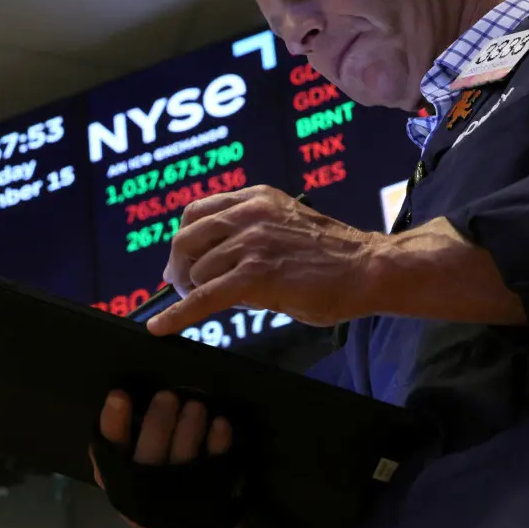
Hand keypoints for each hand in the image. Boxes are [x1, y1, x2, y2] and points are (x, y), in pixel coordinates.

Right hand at [90, 390, 297, 527]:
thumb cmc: (172, 523)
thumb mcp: (138, 501)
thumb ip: (125, 466)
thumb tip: (130, 405)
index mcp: (124, 495)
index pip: (108, 456)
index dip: (113, 425)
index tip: (120, 396)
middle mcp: (146, 502)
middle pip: (147, 456)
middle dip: (159, 420)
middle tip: (170, 395)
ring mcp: (180, 508)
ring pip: (182, 460)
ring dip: (191, 426)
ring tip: (198, 404)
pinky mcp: (213, 510)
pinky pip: (216, 470)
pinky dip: (219, 445)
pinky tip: (222, 425)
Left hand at [148, 185, 383, 335]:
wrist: (368, 269)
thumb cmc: (330, 256)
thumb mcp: (283, 225)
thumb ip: (245, 234)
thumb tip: (196, 267)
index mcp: (254, 198)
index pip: (195, 213)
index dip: (184, 241)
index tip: (181, 262)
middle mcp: (248, 215)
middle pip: (185, 241)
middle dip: (179, 269)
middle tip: (182, 289)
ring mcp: (251, 244)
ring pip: (197, 273)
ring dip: (202, 293)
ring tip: (228, 302)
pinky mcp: (254, 277)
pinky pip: (202, 299)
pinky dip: (177, 316)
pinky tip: (160, 328)